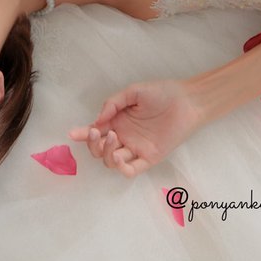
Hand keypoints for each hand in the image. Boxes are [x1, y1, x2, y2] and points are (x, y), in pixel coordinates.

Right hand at [68, 78, 202, 177]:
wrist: (187, 100)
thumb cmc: (162, 93)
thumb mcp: (133, 91)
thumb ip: (113, 103)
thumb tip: (97, 120)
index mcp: (118, 122)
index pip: (96, 132)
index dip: (83, 134)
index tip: (73, 134)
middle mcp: (124, 137)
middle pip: (99, 150)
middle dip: (93, 144)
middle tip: (96, 132)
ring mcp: (136, 149)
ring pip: (112, 161)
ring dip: (106, 154)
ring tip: (112, 140)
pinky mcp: (149, 157)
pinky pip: (132, 170)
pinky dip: (122, 168)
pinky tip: (118, 157)